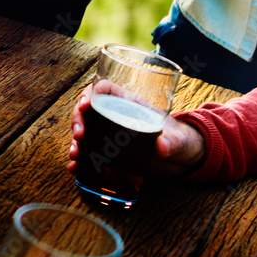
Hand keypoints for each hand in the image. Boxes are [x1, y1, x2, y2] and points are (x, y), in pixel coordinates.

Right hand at [67, 82, 206, 177]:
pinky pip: (91, 151)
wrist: (181, 159)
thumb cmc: (180, 140)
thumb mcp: (178, 140)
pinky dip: (81, 158)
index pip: (105, 89)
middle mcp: (117, 115)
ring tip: (75, 155)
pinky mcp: (111, 152)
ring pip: (86, 129)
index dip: (92, 94)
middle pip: (89, 109)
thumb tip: (162, 146)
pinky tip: (75, 168)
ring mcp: (112, 133)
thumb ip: (172, 142)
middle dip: (78, 119)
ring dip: (76, 140)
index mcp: (130, 103)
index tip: (85, 107)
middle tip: (79, 136)